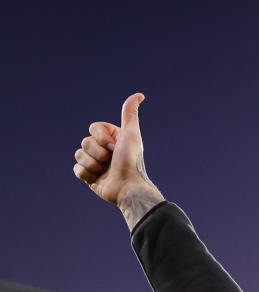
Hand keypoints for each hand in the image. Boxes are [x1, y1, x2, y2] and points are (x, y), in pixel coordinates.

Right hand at [73, 93, 163, 229]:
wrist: (128, 187)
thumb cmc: (132, 161)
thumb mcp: (131, 134)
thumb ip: (130, 114)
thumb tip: (140, 95)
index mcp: (112, 138)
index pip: (93, 128)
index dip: (101, 138)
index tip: (115, 146)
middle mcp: (103, 149)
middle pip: (85, 141)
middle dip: (98, 152)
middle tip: (111, 160)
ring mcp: (95, 162)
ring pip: (79, 155)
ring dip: (93, 164)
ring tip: (106, 171)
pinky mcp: (89, 176)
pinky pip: (77, 169)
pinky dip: (86, 174)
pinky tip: (98, 178)